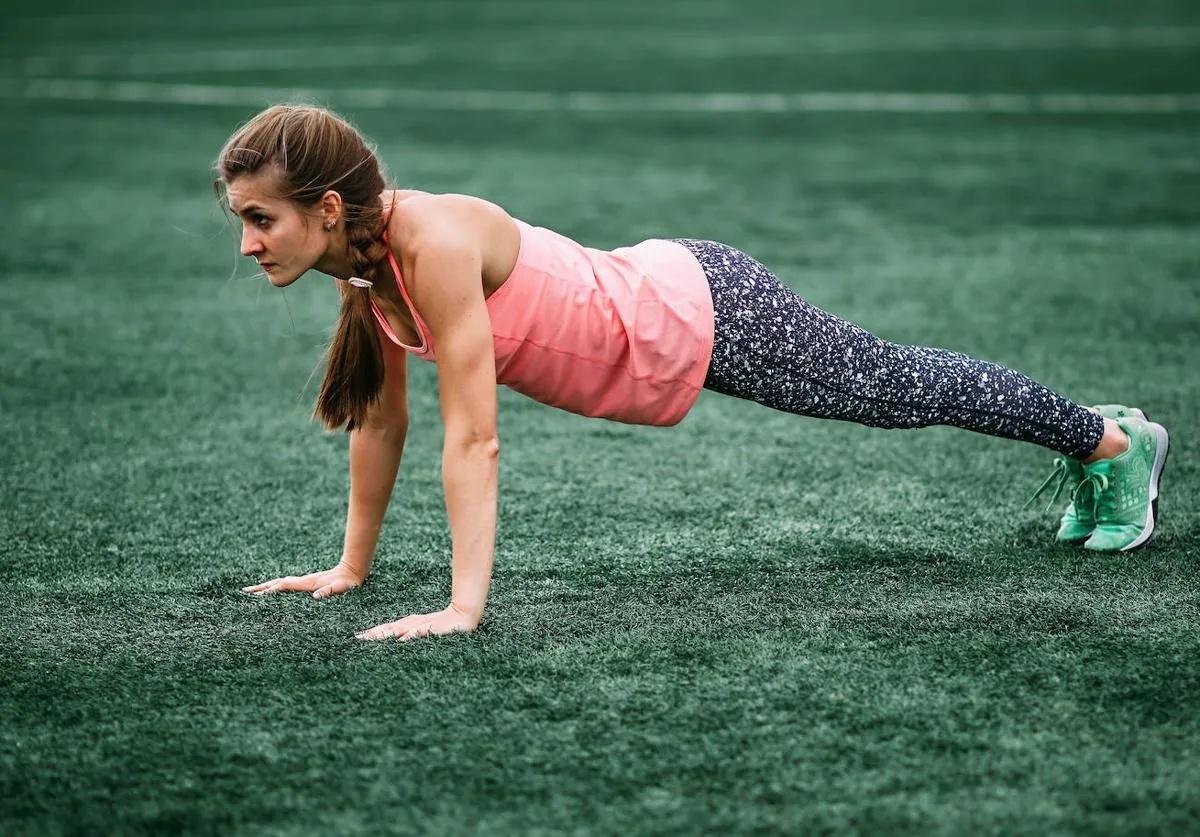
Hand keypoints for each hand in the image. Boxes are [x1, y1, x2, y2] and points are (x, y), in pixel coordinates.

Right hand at [241, 562, 363, 599]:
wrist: (352, 571)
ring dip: (265, 588)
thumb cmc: (347, 583)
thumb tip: (317, 596)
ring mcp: (303, 582)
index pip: (284, 587)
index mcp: (307, 584)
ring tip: (250, 593)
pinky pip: (286, 586)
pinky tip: (270, 593)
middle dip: (260, 588)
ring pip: (279, 584)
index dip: (270, 591)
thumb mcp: (341, 589)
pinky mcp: (306, 584)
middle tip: (243, 593)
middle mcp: (302, 582)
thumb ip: (330, 591)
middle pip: (276, 584)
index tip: (256, 596)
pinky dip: (274, 588)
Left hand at [355, 604, 478, 641]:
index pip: (386, 629)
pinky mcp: (431, 629)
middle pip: (388, 629)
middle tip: (357, 639)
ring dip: (385, 634)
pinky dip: (410, 635)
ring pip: (399, 630)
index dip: (372, 633)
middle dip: (373, 634)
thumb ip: (410, 632)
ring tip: (372, 639)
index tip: (357, 637)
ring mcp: (420, 626)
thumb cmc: (442, 623)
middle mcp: (410, 625)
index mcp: (407, 625)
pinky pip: (418, 633)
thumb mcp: (422, 627)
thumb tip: (396, 639)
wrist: (462, 616)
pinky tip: (401, 639)